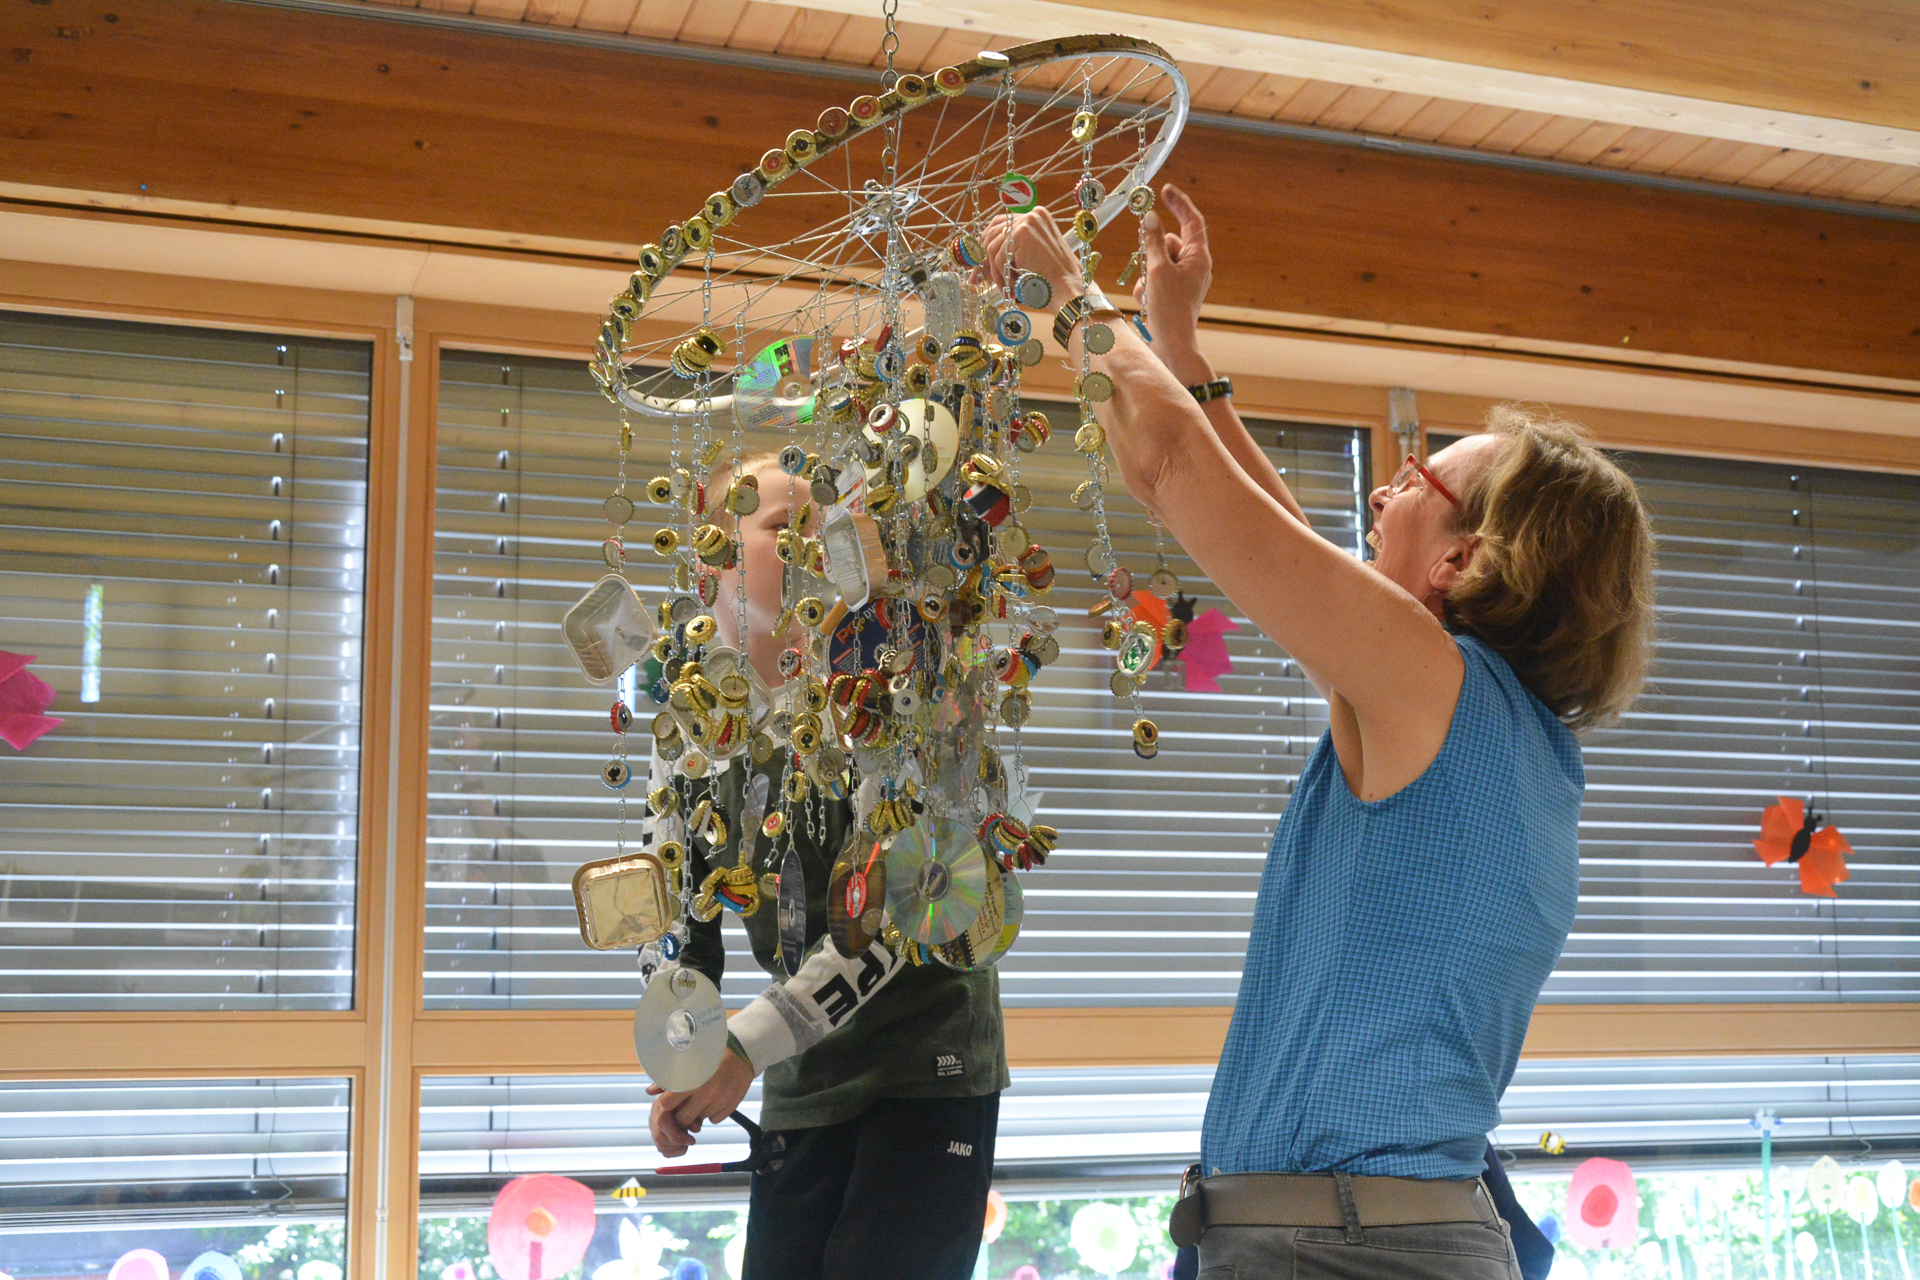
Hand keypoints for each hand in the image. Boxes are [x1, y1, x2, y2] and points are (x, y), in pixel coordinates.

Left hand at [647, 1047, 753, 1158]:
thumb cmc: (712, 1053)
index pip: (667, 1104)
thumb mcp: (689, 1060)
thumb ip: (668, 1078)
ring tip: (703, 1096)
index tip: (670, 1100)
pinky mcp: (731, 1106)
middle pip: (683, 1118)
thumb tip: (650, 1092)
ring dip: (698, 1112)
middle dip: (682, 1114)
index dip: (667, 1104)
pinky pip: (715, 1119)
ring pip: (700, 1120)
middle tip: (685, 1104)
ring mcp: (720, 1100)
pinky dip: (712, 1112)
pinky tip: (715, 1099)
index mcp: (691, 1079)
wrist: (743, 1051)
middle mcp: (706, 1092)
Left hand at [979, 207, 1083, 303]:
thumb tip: (981, 256)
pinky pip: (998, 256)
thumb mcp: (1029, 257)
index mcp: (1036, 217)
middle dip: (984, 259)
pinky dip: (1000, 275)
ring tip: (1006, 287)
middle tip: (977, 279)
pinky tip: (1011, 286)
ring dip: (995, 271)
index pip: (1000, 224)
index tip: (981, 265)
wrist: (1067, 287)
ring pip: (993, 247)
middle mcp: (1032, 214)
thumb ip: (1011, 249)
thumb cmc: (1051, 278)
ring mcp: (1027, 221)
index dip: (987, 245)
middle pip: (993, 233)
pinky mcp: (1022, 233)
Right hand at [1134, 184, 1212, 357]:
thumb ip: (1152, 242)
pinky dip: (1147, 287)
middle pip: (1169, 243)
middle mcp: (1195, 267)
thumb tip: (1149, 218)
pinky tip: (1148, 302)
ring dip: (1147, 274)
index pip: (1192, 221)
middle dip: (1153, 252)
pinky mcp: (1174, 293)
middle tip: (1148, 264)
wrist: (1172, 346)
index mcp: (1199, 258)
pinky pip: (1155, 279)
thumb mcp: (1158, 270)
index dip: (1179, 203)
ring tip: (1149, 292)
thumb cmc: (1170, 309)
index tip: (1165, 190)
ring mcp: (1184, 281)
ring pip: (1158, 262)